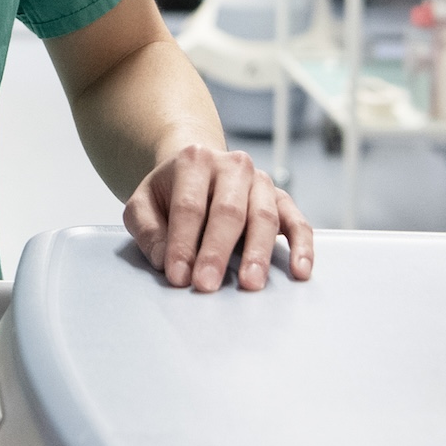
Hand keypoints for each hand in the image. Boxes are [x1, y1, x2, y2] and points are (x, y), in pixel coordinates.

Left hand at [124, 144, 313, 292]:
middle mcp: (232, 166)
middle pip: (228, 211)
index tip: (178, 275)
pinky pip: (297, 221)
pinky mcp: (281, 200)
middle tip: (207, 284)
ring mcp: (260, 182)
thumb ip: (147, 229)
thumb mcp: (143, 203)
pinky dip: (302, 246)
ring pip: (264, 216)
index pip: (189, 206)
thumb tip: (164, 259)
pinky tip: (299, 270)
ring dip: (257, 253)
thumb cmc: (170, 192)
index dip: (182, 243)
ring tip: (250, 283)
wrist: (197, 169)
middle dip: (217, 251)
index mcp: (195, 161)